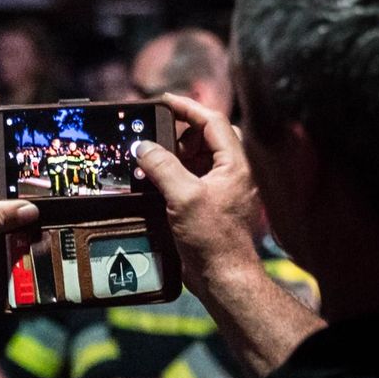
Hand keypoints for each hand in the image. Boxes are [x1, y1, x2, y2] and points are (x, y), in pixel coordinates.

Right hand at [137, 93, 262, 295]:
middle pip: (206, 137)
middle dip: (178, 135)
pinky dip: (174, 176)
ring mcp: (223, 189)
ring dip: (174, 157)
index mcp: (235, 164)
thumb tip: (143, 147)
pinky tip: (156, 184)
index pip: (213, 121)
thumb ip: (162, 167)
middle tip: (154, 139)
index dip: (187, 107)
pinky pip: (192, 179)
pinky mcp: (211, 205)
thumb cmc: (213, 239)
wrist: (223, 276)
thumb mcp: (183, 197)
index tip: (164, 101)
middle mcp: (232, 173)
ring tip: (151, 163)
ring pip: (198, 159)